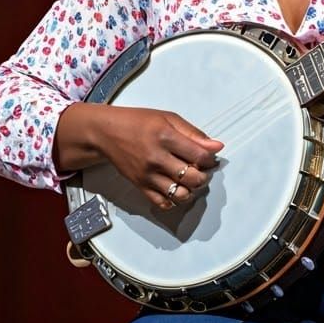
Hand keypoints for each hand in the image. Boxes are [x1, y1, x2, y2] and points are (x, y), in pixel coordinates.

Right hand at [58, 103, 222, 209]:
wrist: (107, 133)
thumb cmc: (137, 122)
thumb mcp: (168, 118)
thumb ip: (194, 133)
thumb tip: (216, 146)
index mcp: (166, 137)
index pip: (199, 156)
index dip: (211, 159)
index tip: (210, 157)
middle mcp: (157, 159)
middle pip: (193, 178)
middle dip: (204, 176)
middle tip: (202, 169)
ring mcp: (148, 175)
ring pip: (180, 194)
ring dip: (191, 190)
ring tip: (190, 180)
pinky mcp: (140, 186)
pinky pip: (162, 203)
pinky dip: (174, 200)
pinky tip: (176, 188)